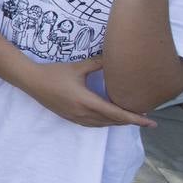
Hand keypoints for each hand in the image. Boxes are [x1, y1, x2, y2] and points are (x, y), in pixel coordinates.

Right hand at [25, 57, 153, 127]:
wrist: (31, 81)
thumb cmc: (54, 73)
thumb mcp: (78, 66)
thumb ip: (98, 63)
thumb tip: (116, 58)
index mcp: (86, 101)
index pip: (116, 113)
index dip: (135, 118)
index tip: (151, 122)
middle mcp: (83, 113)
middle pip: (112, 121)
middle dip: (130, 121)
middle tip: (146, 119)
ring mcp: (76, 117)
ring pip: (103, 124)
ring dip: (118, 123)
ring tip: (132, 119)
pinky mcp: (70, 118)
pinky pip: (93, 124)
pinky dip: (106, 123)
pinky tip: (110, 118)